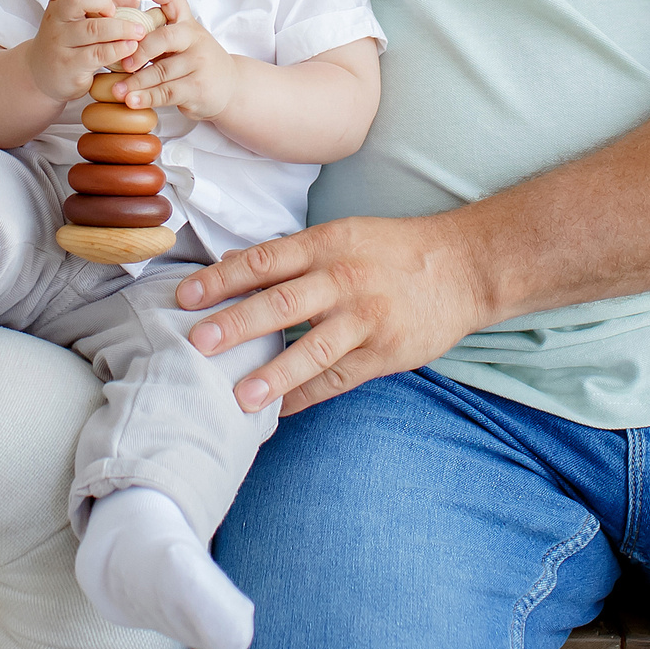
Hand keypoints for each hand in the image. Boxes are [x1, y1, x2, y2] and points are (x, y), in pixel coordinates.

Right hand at [25, 0, 154, 103]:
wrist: (42, 76)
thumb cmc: (68, 44)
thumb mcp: (82, 22)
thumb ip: (106, 7)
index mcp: (58, 3)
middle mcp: (55, 20)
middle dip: (103, 1)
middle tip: (116, 12)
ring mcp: (59, 43)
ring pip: (93, 29)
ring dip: (122, 29)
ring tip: (138, 32)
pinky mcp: (68, 65)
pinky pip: (98, 53)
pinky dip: (119, 49)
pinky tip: (130, 48)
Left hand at [109, 0, 240, 120]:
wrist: (231, 88)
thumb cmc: (197, 62)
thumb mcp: (183, 43)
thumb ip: (157, 35)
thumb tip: (119, 30)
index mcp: (187, 23)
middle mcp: (194, 39)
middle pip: (165, 38)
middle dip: (140, 50)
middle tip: (123, 63)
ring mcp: (198, 64)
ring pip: (161, 70)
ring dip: (136, 82)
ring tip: (117, 90)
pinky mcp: (197, 87)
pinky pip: (167, 92)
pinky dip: (147, 98)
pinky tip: (132, 101)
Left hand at [175, 213, 495, 415]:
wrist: (463, 266)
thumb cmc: (393, 250)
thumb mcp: (343, 236)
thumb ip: (292, 255)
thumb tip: (231, 268)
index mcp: (327, 245)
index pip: (265, 260)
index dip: (222, 278)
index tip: (185, 296)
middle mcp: (344, 279)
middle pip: (282, 301)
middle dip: (237, 324)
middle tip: (198, 343)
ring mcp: (366, 318)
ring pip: (313, 348)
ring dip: (274, 374)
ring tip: (239, 397)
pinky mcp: (385, 352)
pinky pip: (339, 378)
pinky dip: (306, 396)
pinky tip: (278, 412)